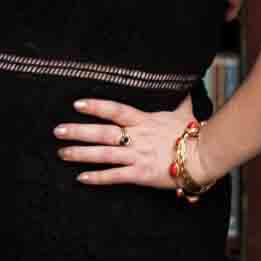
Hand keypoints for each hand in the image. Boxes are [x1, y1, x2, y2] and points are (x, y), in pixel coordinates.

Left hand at [53, 97, 217, 192]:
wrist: (203, 156)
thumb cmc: (193, 134)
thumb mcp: (184, 112)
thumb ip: (180, 98)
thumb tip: (186, 82)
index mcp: (143, 120)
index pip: (115, 110)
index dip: (96, 106)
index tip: (77, 104)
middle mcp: (136, 137)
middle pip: (102, 132)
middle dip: (78, 131)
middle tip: (57, 130)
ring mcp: (137, 156)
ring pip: (104, 154)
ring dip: (81, 154)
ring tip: (62, 152)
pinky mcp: (141, 174)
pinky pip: (115, 176)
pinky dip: (98, 177)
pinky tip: (81, 178)